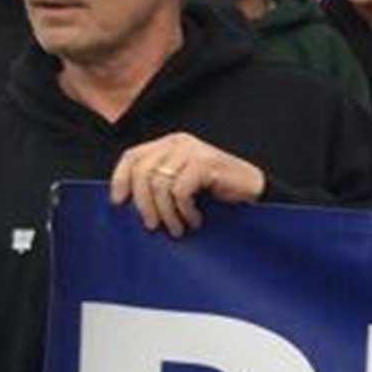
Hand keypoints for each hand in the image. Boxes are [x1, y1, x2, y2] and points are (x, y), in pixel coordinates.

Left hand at [110, 133, 266, 237]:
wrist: (253, 192)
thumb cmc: (215, 192)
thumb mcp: (180, 183)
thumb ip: (157, 182)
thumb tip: (124, 200)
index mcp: (168, 144)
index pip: (132, 156)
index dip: (120, 179)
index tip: (118, 202)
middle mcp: (178, 143)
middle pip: (142, 172)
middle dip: (143, 204)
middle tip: (152, 226)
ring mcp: (193, 151)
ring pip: (159, 184)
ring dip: (166, 213)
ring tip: (177, 228)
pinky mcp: (205, 163)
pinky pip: (180, 191)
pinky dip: (184, 210)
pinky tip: (194, 219)